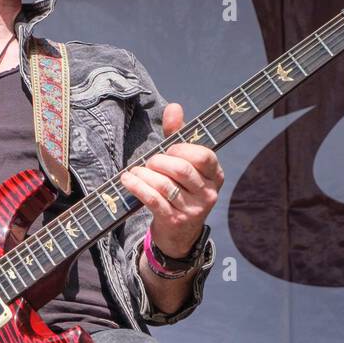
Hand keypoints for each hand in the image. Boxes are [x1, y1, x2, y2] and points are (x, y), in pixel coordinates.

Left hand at [118, 102, 223, 256]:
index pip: (204, 156)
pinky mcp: (174, 221)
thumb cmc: (181, 191)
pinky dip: (137, 187)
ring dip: (145, 174)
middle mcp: (208, 194)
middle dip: (160, 161)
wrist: (179, 235)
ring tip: (135, 172)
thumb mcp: (184, 164)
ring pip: (165, 185)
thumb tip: (173, 107)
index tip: (169, 149)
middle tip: (150, 162)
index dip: (182, 148)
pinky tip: (127, 180)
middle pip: (182, 169)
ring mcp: (192, 210)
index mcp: (216, 176)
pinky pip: (153, 200)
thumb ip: (178, 135)